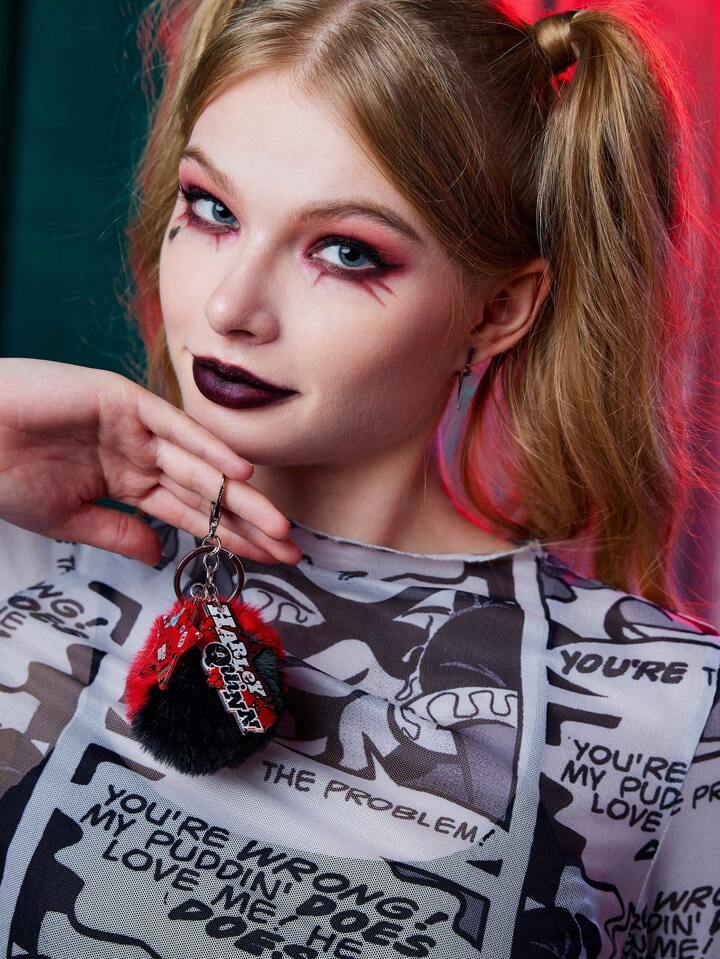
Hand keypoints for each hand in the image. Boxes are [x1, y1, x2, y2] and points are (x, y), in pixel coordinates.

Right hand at [0, 358, 302, 566]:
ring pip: (198, 464)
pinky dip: (205, 448)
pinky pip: (172, 427)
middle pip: (206, 493)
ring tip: (278, 523)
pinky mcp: (122, 401)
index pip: (191, 515)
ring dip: (239, 494)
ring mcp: (134, 428)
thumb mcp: (66, 519)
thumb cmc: (3, 476)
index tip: (267, 560)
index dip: (229, 537)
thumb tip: (161, 557)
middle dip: (249, 522)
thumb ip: (118, 535)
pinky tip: (238, 473)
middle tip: (291, 548)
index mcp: (128, 482)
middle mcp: (140, 455)